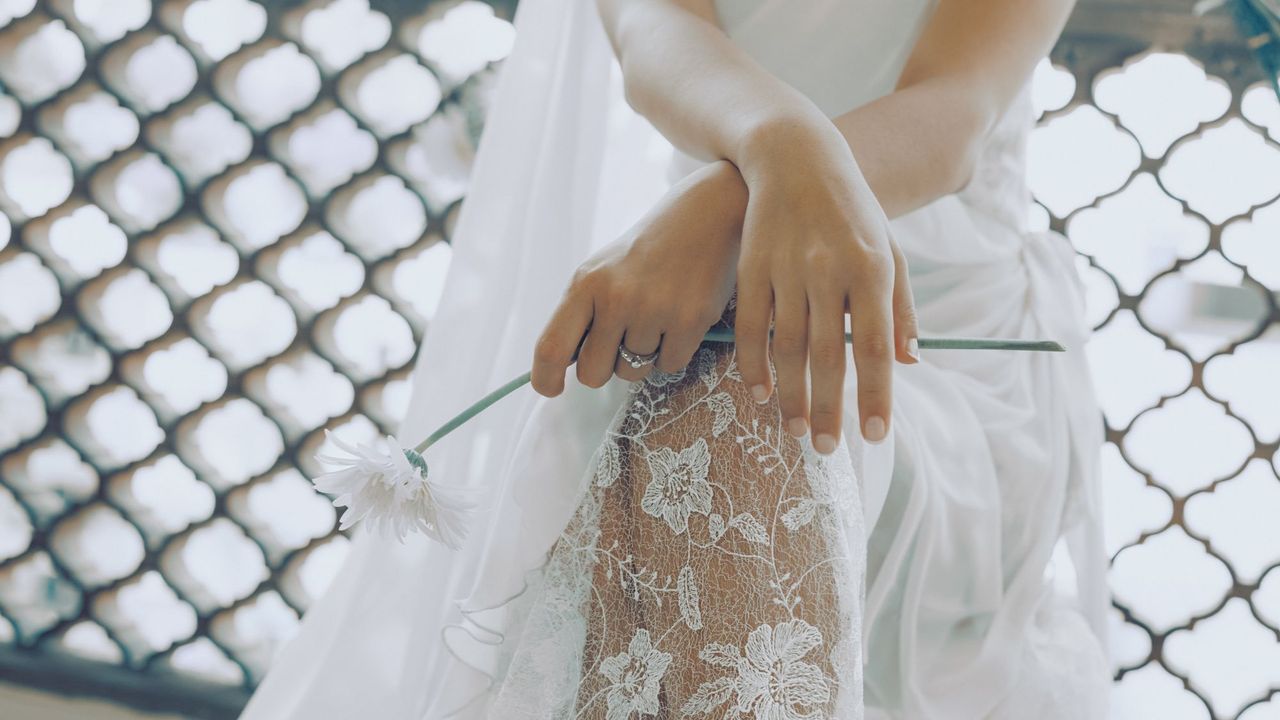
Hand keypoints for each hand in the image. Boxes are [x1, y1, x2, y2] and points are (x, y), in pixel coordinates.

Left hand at [531, 160, 747, 396]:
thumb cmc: (645, 252)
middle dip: (605, 366)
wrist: (703, 217)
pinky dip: (672, 351)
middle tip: (621, 338)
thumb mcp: (601, 271)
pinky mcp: (690, 322)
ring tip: (655, 317)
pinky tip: (677, 319)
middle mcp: (616, 298)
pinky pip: (668, 365)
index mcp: (585, 283)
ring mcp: (654, 311)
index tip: (552, 389)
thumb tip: (562, 367)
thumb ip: (580, 315)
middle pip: (593, 373)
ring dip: (642, 356)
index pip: (551, 347)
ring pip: (633, 372)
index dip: (545, 378)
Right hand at [734, 117, 918, 451]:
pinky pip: (751, 326)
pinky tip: (759, 394)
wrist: (796, 157)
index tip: (874, 435)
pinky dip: (753, 364)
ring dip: (790, 395)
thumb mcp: (888, 250)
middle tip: (828, 449)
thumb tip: (911, 364)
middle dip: (828, 407)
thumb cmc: (852, 210)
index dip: (874, 394)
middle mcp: (828, 270)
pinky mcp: (752, 267)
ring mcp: (786, 269)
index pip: (874, 345)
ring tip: (796, 432)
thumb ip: (900, 308)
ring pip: (785, 346)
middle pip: (826, 354)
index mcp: (870, 268)